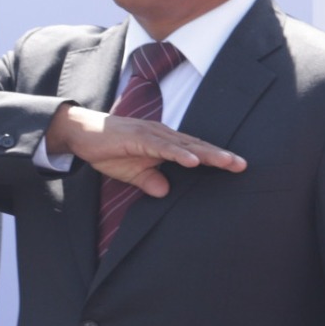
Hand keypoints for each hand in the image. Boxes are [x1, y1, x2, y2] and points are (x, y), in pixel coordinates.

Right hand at [47, 101, 246, 198]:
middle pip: (196, 146)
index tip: (238, 167)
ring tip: (226, 162)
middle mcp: (163, 135)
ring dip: (206, 154)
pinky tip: (192, 161)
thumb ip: (150, 181)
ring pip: (184, 145)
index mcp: (164, 143)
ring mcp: (151, 135)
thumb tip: (165, 193)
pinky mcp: (137, 137)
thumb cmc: (107, 149)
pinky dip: (178, 153)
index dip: (216, 159)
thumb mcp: (131, 173)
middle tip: (243, 165)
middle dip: (220, 156)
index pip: (195, 151)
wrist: (81, 132)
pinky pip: (161, 147)